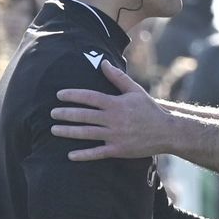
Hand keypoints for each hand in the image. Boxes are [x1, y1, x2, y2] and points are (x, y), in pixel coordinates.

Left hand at [51, 62, 173, 161]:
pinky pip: (97, 153)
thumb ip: (118, 78)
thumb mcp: (135, 91)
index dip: (73, 95)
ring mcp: (115, 136)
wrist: (167, 132)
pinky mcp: (118, 150)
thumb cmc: (149, 110)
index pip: (89, 97)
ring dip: (68, 132)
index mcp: (116, 104)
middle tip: (51, 113)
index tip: (59, 95)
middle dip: (65, 114)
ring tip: (54, 130)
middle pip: (84, 116)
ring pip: (86, 133)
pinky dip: (83, 155)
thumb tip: (103, 63)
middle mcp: (113, 119)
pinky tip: (70, 155)